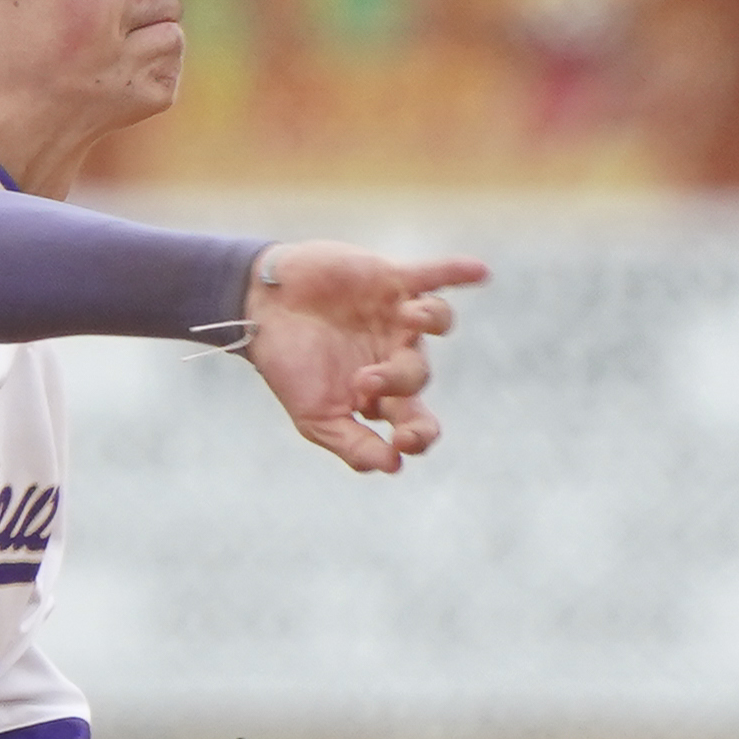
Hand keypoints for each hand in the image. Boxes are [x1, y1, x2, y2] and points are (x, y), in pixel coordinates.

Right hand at [241, 242, 488, 472]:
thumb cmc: (287, 365)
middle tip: (364, 380)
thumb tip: (393, 466)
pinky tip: (479, 272)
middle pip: (419, 375)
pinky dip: (456, 271)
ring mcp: (396, 317)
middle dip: (398, 380)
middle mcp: (395, 355)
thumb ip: (353, 445)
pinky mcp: (390, 280)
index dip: (419, 435)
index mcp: (381, 395)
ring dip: (431, 322)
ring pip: (436, 321)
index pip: (416, 421)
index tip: (403, 440)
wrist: (259, 309)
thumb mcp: (313, 417)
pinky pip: (433, 275)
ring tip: (410, 318)